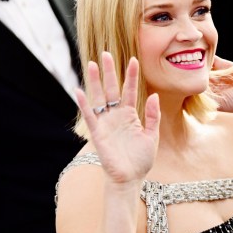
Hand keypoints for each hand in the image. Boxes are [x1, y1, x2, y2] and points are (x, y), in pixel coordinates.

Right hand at [75, 52, 159, 186]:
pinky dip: (84, 104)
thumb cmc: (141, 160)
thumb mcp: (152, 135)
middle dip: (109, 71)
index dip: (131, 76)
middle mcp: (116, 116)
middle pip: (111, 89)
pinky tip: (79, 90)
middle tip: (105, 53)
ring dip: (95, 81)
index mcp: (130, 115)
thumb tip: (154, 95)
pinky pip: (89, 116)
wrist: (130, 179)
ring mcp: (106, 123)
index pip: (130, 90)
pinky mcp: (98, 133)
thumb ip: (152, 116)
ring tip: (91, 64)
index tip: (133, 59)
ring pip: (99, 97)